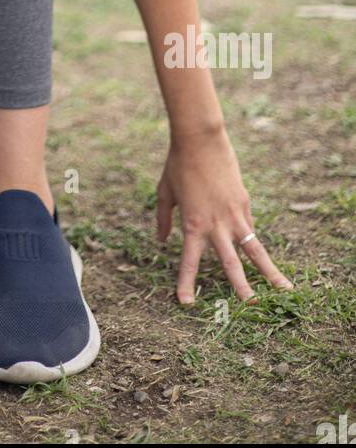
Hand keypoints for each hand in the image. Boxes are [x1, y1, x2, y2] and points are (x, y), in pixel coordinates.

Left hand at [156, 124, 293, 303]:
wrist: (200, 139)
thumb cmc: (178, 165)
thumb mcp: (164, 192)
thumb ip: (164, 219)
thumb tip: (162, 240)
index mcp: (193, 224)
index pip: (190, 262)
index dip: (187, 283)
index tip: (185, 303)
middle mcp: (216, 224)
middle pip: (231, 263)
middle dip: (242, 287)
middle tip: (251, 307)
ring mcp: (234, 214)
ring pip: (255, 249)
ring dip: (268, 271)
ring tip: (283, 290)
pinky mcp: (244, 203)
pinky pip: (250, 227)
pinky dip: (253, 241)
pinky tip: (260, 254)